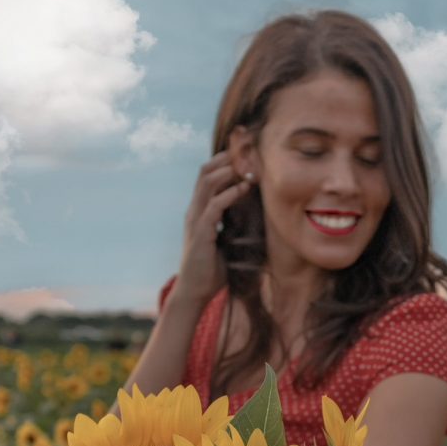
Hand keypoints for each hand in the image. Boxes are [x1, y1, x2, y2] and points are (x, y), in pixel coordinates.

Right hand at [173, 150, 252, 308]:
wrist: (194, 292)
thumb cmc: (210, 272)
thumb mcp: (224, 244)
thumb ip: (232, 229)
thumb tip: (252, 222)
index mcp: (199, 213)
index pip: (207, 178)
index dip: (223, 164)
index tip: (244, 157)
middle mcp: (194, 211)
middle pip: (205, 173)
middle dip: (225, 160)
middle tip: (247, 153)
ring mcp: (195, 220)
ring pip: (207, 184)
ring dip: (228, 172)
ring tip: (248, 165)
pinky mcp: (201, 232)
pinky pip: (214, 206)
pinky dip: (230, 194)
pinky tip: (244, 188)